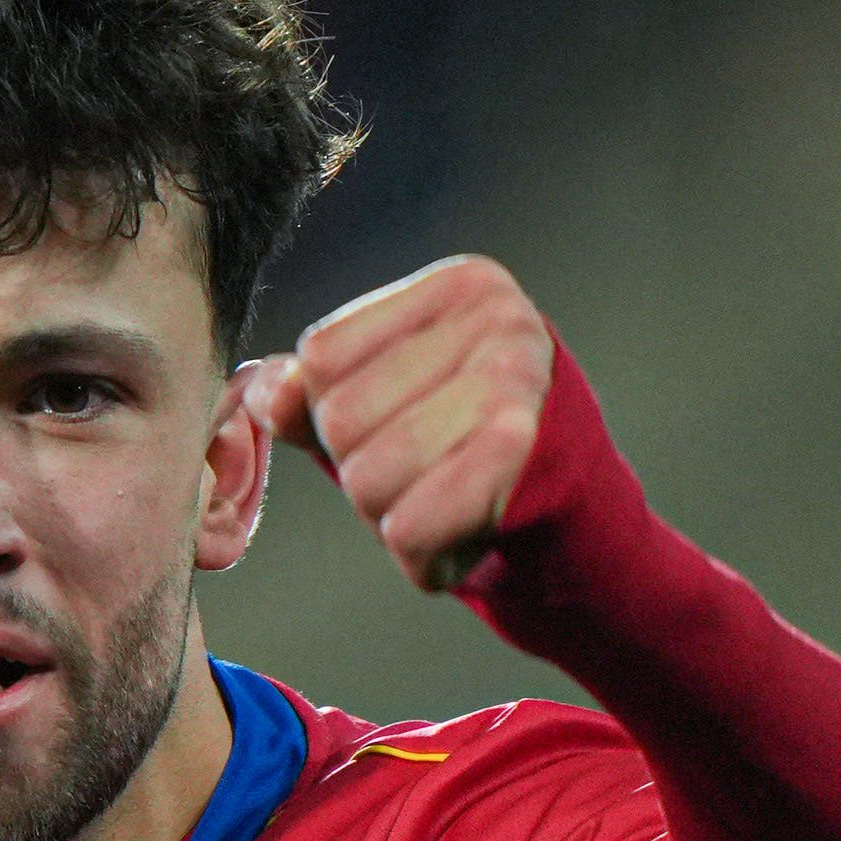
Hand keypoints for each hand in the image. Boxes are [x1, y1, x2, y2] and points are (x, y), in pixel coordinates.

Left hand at [253, 254, 557, 595]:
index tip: (406, 422)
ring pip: (366, 476)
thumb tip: (270, 388)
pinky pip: (407, 525)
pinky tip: (461, 536)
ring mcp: (514, 378)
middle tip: (430, 474)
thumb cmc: (462, 452)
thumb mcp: (382, 406)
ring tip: (447, 500)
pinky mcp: (521, 450)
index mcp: (460, 286)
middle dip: (364, 471)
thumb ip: (308, 392)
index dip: (337, 417)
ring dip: (390, 515)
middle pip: (340, 419)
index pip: (322, 357)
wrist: (571, 518)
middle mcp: (497, 316)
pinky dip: (418, 554)